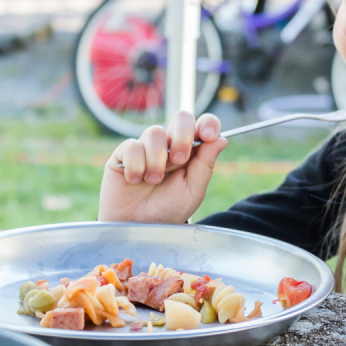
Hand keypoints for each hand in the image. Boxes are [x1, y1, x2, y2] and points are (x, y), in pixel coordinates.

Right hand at [97, 111, 227, 223]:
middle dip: (182, 136)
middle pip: (181, 117)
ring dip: (157, 160)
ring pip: (155, 132)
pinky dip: (136, 165)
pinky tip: (135, 180)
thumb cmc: (168, 211)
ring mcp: (146, 147)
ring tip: (153, 181)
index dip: (208, 124)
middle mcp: (170, 145)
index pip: (203, 125)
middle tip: (179, 160)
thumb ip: (205, 165)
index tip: (208, 135)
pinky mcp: (123, 153)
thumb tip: (222, 139)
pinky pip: (132, 146)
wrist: (138, 228)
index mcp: (191, 152)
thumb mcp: (192, 191)